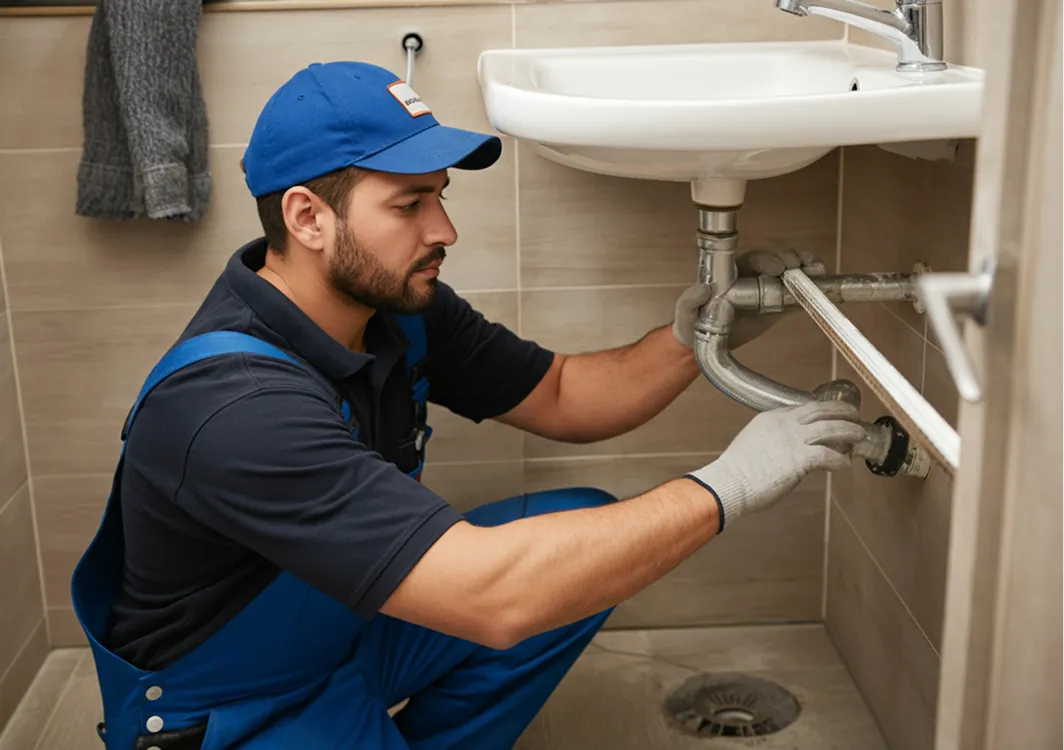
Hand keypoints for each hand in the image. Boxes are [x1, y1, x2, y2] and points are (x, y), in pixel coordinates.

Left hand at [670, 247, 825, 349]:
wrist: (703, 344)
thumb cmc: (692, 324)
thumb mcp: (686, 314)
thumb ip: (689, 301)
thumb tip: (701, 289)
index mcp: (733, 271)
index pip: (754, 259)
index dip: (768, 260)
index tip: (777, 269)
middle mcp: (754, 275)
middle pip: (778, 259)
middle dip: (791, 260)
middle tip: (798, 269)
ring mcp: (769, 289)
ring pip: (792, 272)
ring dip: (807, 268)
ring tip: (818, 272)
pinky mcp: (779, 306)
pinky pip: (799, 294)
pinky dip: (812, 289)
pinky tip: (823, 287)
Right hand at [685, 401, 864, 531]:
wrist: (729, 482)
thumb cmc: (737, 471)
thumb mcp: (752, 444)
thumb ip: (771, 442)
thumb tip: (786, 452)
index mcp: (770, 418)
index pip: (802, 408)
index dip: (821, 409)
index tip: (831, 413)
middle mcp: (784, 424)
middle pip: (820, 410)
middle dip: (840, 410)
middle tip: (853, 413)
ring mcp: (793, 439)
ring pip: (830, 428)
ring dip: (849, 430)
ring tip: (859, 434)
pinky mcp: (799, 458)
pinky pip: (829, 455)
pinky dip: (840, 460)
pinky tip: (845, 465)